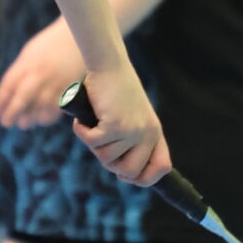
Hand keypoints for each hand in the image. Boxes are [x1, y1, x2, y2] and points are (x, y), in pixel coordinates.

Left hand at [0, 21, 83, 128]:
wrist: (77, 34)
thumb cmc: (50, 44)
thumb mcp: (30, 53)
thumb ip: (20, 71)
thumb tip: (9, 94)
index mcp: (27, 62)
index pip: (9, 84)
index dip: (0, 100)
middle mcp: (40, 72)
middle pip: (23, 97)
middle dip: (12, 113)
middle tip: (6, 123)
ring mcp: (56, 80)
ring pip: (40, 105)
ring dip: (31, 118)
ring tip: (24, 124)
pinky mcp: (70, 86)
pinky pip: (58, 106)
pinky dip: (48, 116)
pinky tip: (41, 119)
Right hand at [69, 59, 169, 186]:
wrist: (108, 65)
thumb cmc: (115, 90)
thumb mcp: (132, 117)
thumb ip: (133, 141)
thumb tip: (124, 174)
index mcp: (155, 133)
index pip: (160, 169)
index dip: (140, 177)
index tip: (122, 173)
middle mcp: (148, 134)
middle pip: (128, 172)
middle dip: (109, 163)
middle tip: (99, 143)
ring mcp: (133, 131)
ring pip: (106, 159)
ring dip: (92, 144)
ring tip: (92, 123)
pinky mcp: (115, 125)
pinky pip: (93, 143)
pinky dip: (82, 132)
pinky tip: (82, 120)